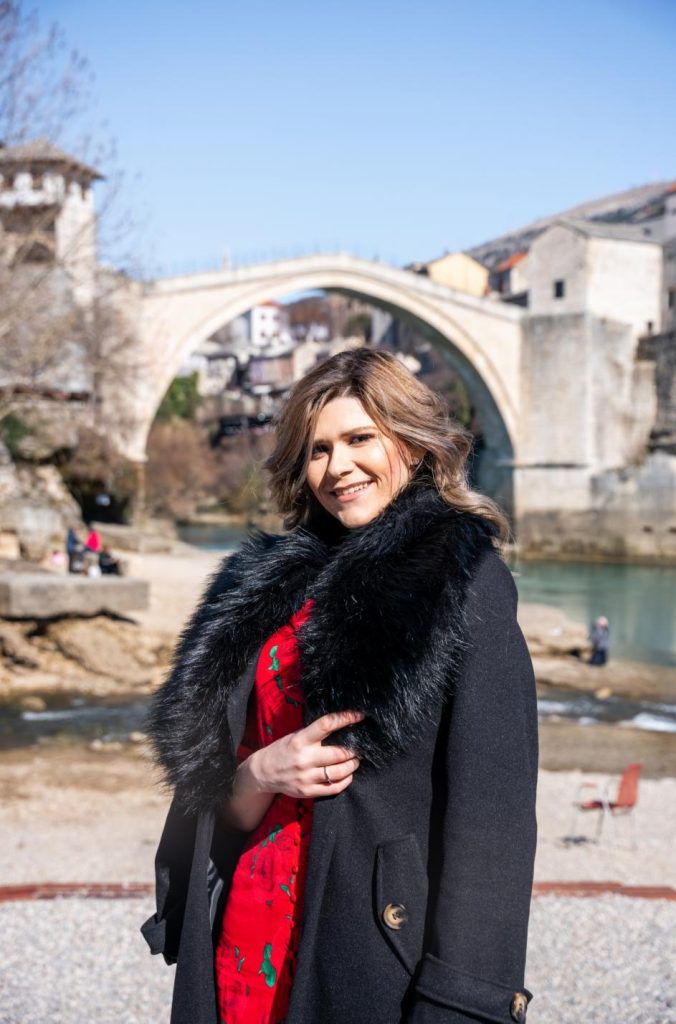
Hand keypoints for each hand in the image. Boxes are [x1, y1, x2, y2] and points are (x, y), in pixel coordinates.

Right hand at [249, 709, 365, 798]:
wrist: (263, 772)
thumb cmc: (283, 750)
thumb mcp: (296, 736)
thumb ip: (315, 734)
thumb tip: (341, 726)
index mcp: (300, 740)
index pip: (326, 725)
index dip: (345, 719)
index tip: (359, 716)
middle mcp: (304, 758)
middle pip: (339, 753)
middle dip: (353, 750)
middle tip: (359, 747)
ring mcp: (306, 777)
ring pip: (339, 772)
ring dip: (352, 765)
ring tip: (355, 761)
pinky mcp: (307, 791)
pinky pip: (333, 788)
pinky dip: (345, 781)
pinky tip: (347, 775)